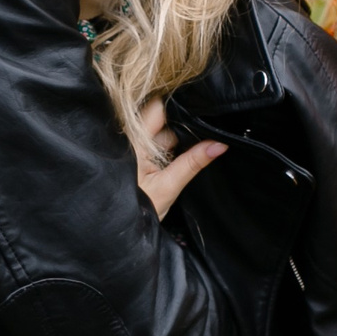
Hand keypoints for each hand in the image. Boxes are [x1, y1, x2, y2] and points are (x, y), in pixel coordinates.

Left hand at [134, 99, 224, 218]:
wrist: (117, 230)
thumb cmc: (137, 210)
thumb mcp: (168, 187)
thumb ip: (193, 163)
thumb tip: (219, 144)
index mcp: (134, 142)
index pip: (157, 108)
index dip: (178, 105)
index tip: (199, 108)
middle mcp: (131, 140)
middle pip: (162, 118)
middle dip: (183, 123)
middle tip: (207, 129)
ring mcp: (134, 148)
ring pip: (162, 131)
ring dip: (179, 135)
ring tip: (200, 141)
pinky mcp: (138, 157)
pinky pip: (158, 143)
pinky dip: (172, 145)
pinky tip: (186, 152)